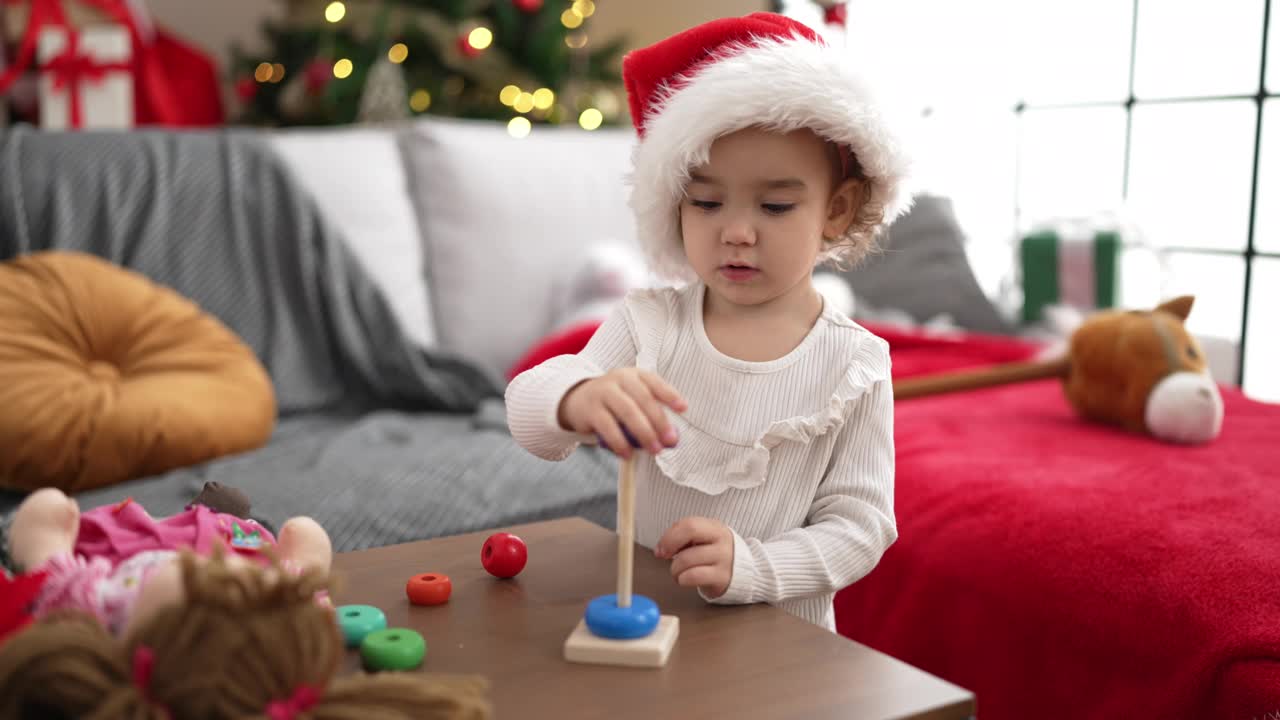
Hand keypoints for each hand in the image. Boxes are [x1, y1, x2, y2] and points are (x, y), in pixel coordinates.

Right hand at [558, 368, 686, 457]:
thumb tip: (672, 440)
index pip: (654, 382)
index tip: (683, 408)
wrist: (578, 399)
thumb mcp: (632, 399)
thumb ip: (651, 414)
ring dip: (644, 432)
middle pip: (644, 398)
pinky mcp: (591, 410)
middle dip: (659, 421)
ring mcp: (603, 392)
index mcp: (634, 375)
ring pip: (627, 411)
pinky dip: (619, 442)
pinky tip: (628, 454)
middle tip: (670, 440)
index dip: (669, 394)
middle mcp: (619, 379)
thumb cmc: (615, 402)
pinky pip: (607, 426)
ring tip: (654, 450)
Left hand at [655, 517, 733, 599]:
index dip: (669, 536)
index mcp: (715, 528)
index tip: (660, 549)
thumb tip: (661, 549)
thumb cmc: (712, 553)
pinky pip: (693, 576)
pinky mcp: (722, 578)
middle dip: (670, 549)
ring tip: (678, 572)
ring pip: (687, 560)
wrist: (738, 571)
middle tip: (664, 558)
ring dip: (674, 569)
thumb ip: (683, 537)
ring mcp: (724, 559)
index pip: (689, 524)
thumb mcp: (702, 538)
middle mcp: (722, 541)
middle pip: (689, 536)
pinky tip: (685, 579)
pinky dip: (682, 579)